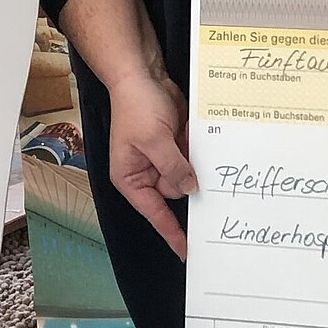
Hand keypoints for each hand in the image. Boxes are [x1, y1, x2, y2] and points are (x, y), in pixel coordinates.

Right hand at [107, 72, 196, 259]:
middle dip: (188, 178)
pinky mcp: (176, 145)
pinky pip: (193, 156)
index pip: (154, 212)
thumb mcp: (154, 140)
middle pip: (176, 190)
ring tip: (184, 137)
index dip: (171, 232)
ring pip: (188, 173)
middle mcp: (146, 172)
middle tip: (196, 169)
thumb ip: (173, 168)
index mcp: (131, 177)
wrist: (143, 75)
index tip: (187, 251)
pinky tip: (189, 130)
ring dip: (193, 158)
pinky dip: (195, 146)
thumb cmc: (137, 106)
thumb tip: (189, 190)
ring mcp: (162, 158)